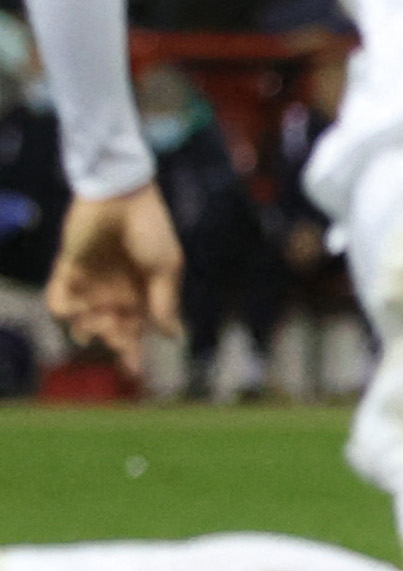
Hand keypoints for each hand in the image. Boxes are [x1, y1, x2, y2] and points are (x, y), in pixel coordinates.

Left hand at [46, 186, 183, 377]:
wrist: (120, 196)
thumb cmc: (151, 229)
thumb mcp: (166, 267)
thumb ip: (165, 302)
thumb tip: (173, 337)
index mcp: (145, 292)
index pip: (138, 329)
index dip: (135, 352)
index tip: (135, 373)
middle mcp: (118, 291)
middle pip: (112, 330)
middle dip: (112, 340)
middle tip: (112, 336)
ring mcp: (93, 282)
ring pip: (85, 321)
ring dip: (88, 328)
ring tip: (93, 322)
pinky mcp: (69, 270)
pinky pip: (60, 300)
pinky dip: (64, 309)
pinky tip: (74, 308)